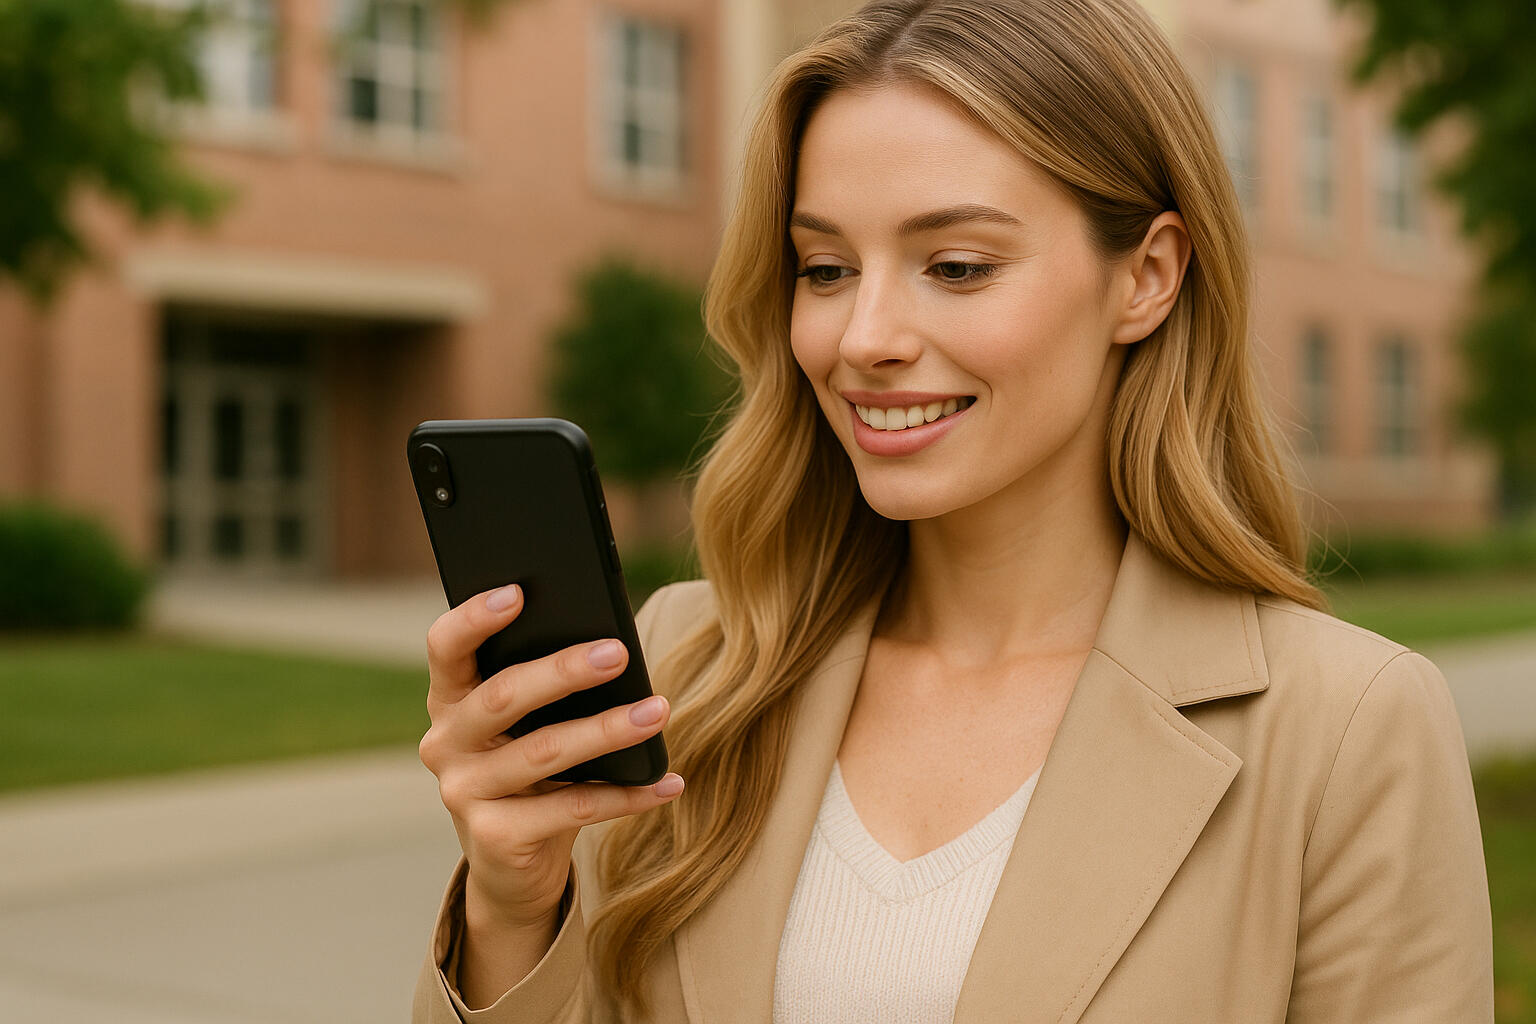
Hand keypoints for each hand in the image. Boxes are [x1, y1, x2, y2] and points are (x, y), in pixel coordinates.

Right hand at [417, 582, 683, 939]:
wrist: (512, 865)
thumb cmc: (532, 773)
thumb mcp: (528, 726)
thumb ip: (546, 688)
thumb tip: (612, 648)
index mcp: (450, 700)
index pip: (446, 647)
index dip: (475, 618)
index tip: (518, 592)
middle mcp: (445, 743)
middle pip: (503, 695)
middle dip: (563, 670)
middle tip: (617, 652)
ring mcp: (463, 793)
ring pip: (544, 751)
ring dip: (608, 730)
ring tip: (658, 711)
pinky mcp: (494, 837)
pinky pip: (571, 808)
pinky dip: (626, 795)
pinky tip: (666, 782)